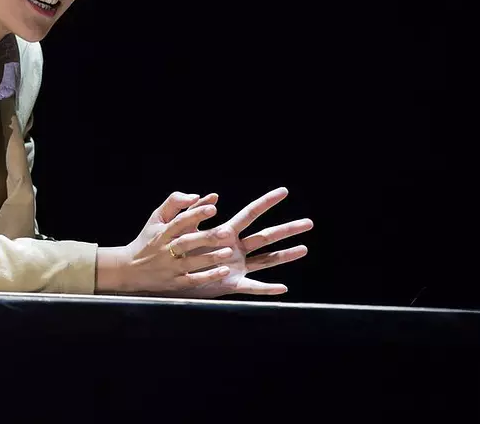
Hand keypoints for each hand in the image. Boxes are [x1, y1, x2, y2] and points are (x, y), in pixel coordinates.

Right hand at [101, 191, 236, 294]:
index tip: (212, 208)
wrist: (129, 268)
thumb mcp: (156, 218)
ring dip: (210, 257)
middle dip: (206, 237)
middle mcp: (164, 250)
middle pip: (186, 242)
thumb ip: (174, 203)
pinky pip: (192, 280)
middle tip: (226, 232)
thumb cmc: (147, 240)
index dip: (195, 214)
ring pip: (190, 262)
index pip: (179, 221)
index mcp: (161, 232)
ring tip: (228, 251)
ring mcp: (169, 268)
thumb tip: (195, 196)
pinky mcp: (173, 283)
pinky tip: (223, 271)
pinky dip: (208, 276)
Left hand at [162, 187, 312, 298]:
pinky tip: (282, 289)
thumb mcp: (185, 227)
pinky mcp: (232, 284)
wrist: (169, 273)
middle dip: (287, 229)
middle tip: (309, 222)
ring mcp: (237, 266)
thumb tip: (210, 196)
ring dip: (285, 255)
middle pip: (266, 236)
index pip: (250, 213)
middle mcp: (236, 248)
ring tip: (304, 249)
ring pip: (267, 259)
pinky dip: (267, 289)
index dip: (266, 202)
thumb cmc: (177, 249)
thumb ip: (195, 212)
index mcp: (226, 232)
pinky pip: (253, 287)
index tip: (284, 191)